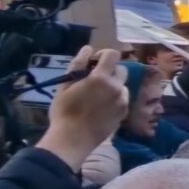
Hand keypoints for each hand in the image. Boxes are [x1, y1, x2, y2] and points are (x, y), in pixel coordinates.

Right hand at [38, 47, 129, 170]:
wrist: (73, 139)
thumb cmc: (64, 111)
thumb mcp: (65, 85)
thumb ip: (78, 64)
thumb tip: (88, 49)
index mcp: (102, 78)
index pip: (113, 55)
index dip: (103, 55)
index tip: (93, 63)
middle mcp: (117, 87)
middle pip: (121, 69)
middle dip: (109, 70)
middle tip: (94, 80)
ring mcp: (123, 101)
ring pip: (122, 85)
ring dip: (112, 85)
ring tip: (96, 96)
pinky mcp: (124, 113)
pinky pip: (122, 99)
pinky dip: (114, 99)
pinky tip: (100, 108)